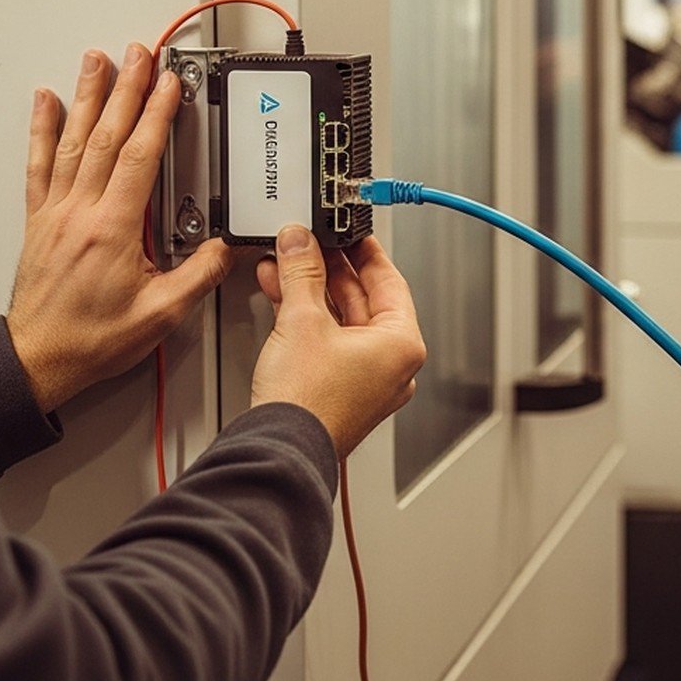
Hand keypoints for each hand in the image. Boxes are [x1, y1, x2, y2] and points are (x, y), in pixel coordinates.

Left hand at [8, 46, 232, 412]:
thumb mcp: (161, 315)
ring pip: (73, 142)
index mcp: (112, 231)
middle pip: (106, 137)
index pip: (139, 158)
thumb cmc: (91, 340)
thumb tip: (224, 249)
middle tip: (137, 55)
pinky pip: (39, 165)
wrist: (38, 359)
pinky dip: (42, 130)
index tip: (169, 85)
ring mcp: (55, 213)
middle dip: (125, 90)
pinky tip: (45, 103)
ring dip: (87, 96)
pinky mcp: (39, 220)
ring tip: (96, 61)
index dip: (155, 116)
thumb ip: (198, 276)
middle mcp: (79, 213)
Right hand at [251, 228, 425, 457]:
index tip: (350, 230)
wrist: (277, 450)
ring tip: (285, 262)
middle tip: (309, 243)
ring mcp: (366, 380)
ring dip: (311, 290)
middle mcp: (391, 364)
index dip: (365, 251)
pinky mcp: (339, 389)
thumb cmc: (307, 403)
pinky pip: (328, 341)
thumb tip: (300, 242)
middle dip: (329, 268)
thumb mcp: (303, 319)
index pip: (390, 281)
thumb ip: (302, 271)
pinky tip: (280, 294)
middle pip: (362, 300)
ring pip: (340, 320)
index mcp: (402, 345)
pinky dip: (306, 318)